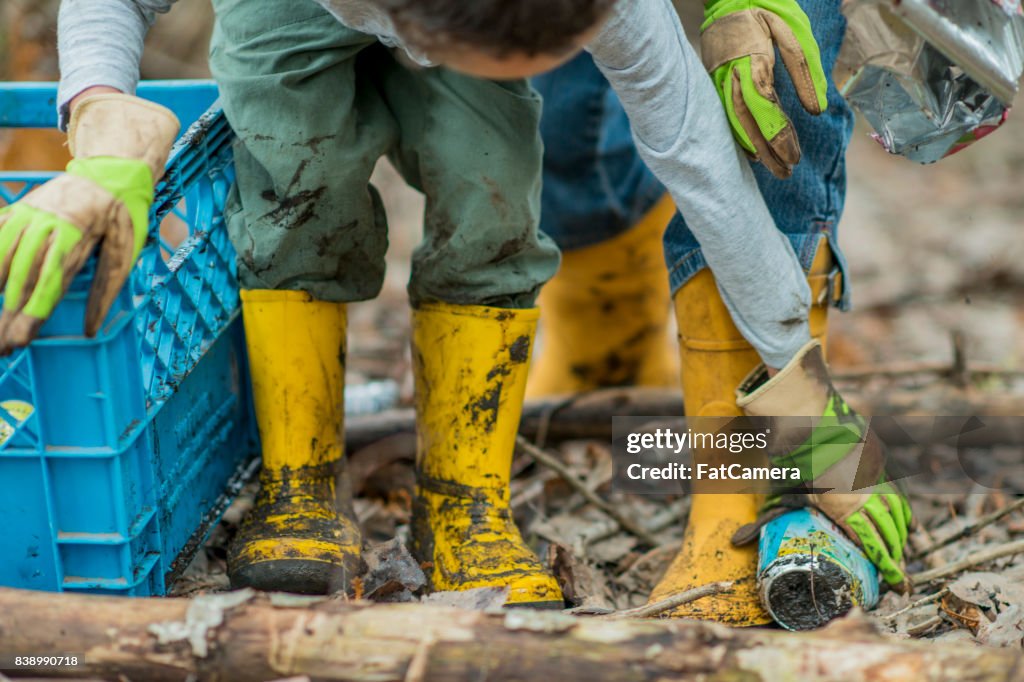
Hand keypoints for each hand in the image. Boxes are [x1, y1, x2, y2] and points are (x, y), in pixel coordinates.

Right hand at [0, 94, 178, 352]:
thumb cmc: (124, 215)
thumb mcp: (127, 250)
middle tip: (2, 346)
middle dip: (10, 314)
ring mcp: (29, 214)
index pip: (50, 282)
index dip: (33, 314)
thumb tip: (90, 330)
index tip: (20, 341)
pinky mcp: (21, 208)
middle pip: (22, 276)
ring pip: (4, 257)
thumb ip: (107, 288)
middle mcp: (46, 223)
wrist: (112, 168)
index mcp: (77, 233)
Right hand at [701, 0, 828, 177]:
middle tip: (785, 172)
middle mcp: (732, 74)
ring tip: (771, 167)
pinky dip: (738, 134)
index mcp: (754, 61)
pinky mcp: (713, 79)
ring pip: (734, 121)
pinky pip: (725, 113)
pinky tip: (751, 149)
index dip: (780, 137)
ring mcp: (719, 78)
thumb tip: (816, 110)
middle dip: (768, 151)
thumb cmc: (767, 7)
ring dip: (752, 147)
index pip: (767, 110)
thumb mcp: (795, 32)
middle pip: (748, 123)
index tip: (794, 157)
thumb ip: (805, 72)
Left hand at [730, 340, 912, 590]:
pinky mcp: (878, 452)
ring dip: (900, 531)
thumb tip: (736, 542)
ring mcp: (875, 467)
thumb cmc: (787, 448)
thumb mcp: (780, 483)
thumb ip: (768, 514)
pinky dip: (901, 506)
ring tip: (902, 551)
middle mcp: (866, 486)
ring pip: (896, 507)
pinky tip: (906, 522)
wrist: (803, 404)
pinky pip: (895, 486)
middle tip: (897, 575)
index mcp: (844, 500)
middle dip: (894, 552)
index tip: (894, 582)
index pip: (872, 540)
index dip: (885, 562)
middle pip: (888, 528)